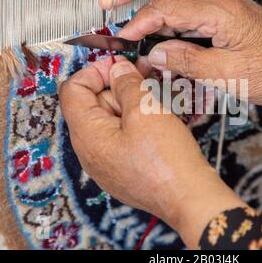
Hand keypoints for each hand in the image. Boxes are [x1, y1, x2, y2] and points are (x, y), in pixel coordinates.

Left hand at [59, 57, 245, 247]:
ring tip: (156, 99)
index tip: (119, 64)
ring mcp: (106, 162)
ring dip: (131, 103)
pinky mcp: (122, 168)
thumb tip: (116, 69)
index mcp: (87, 135)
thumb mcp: (146, 110)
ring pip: (110, 120)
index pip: (73, 89)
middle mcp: (90, 151)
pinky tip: (156, 120)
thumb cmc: (167, 162)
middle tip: (144, 78)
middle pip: (92, 103)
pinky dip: (135, 122)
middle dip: (117, 86)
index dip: (96, 70)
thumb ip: (126, 83)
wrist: (188, 197)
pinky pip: (121, 136)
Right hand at [100, 0, 261, 128]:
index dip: (140, 22)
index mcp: (222, 11)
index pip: (167, 5)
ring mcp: (226, 2)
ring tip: (124, 0)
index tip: (123, 40)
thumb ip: (187, 62)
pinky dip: (168, 4)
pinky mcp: (227, 13)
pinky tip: (157, 20)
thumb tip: (154, 53)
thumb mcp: (228, 76)